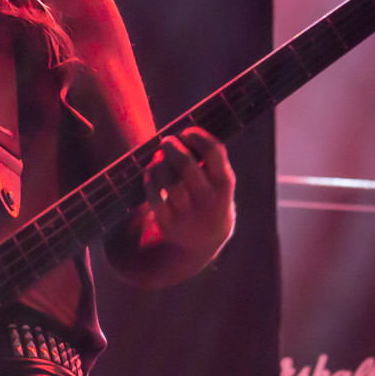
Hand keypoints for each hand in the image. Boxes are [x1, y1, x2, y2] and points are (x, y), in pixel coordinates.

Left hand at [142, 127, 235, 272]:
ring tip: (159, 159)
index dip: (196, 136)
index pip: (213, 151)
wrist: (204, 243)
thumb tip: (184, 131)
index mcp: (224, 184)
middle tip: (167, 142)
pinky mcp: (169, 224)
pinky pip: (154, 196)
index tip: (187, 133)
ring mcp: (188, 214)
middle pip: (186, 164)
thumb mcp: (220, 182)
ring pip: (168, 180)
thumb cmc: (210, 199)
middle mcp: (208, 199)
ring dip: (159, 163)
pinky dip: (150, 179)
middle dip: (172, 147)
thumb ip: (210, 160)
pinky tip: (152, 173)